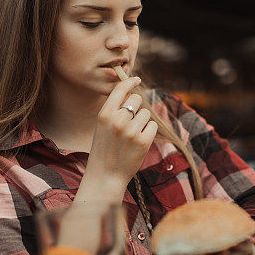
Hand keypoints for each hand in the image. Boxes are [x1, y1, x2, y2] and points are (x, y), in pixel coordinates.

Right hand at [81, 76, 157, 200]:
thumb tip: (131, 92)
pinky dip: (148, 132)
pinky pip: (152, 125)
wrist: (105, 176)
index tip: (137, 79)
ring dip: (142, 122)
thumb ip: (114, 109)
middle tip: (130, 122)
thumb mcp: (102, 126)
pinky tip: (138, 142)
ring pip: (146, 113)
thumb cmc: (104, 149)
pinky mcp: (143, 141)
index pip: (121, 89)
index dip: (130, 82)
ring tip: (130, 136)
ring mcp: (131, 131)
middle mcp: (117, 120)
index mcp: (104, 114)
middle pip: (137, 99)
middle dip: (136, 107)